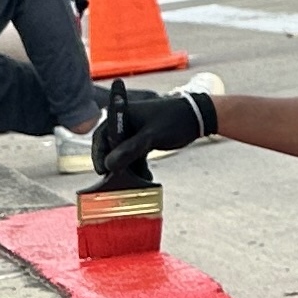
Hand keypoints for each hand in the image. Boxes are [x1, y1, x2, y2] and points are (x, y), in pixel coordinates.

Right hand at [92, 79, 216, 187]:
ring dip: (128, 169)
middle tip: (117, 181)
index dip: (99, 154)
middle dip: (114, 164)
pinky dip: (138, 167)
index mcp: (122, 115)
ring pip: (123, 155)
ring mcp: (134, 133)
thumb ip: (130, 149)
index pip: (101, 136)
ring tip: (137, 181)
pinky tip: (146, 178)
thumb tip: (109, 165)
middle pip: (110, 147)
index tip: (103, 171)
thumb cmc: (175, 120)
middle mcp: (124, 123)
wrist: (199, 117)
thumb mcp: (151, 136)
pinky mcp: (143, 141)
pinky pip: (134, 157)